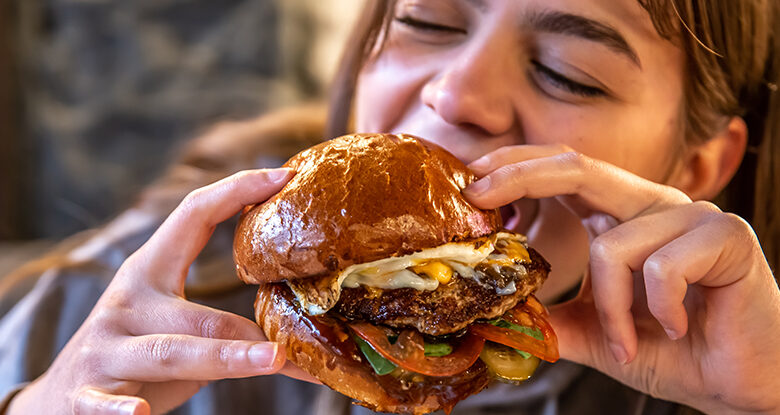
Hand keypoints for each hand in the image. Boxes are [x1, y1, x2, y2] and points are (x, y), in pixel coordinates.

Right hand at [8, 168, 311, 414]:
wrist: (57, 400)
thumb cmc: (135, 352)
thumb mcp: (171, 324)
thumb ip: (221, 325)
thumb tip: (301, 339)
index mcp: (149, 271)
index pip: (193, 215)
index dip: (237, 190)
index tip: (284, 175)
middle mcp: (127, 303)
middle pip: (197, 311)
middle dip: (248, 327)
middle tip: (294, 341)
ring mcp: (105, 348)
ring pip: (170, 351)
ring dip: (224, 357)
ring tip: (270, 360)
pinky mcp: (85, 394)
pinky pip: (104, 402)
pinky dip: (119, 409)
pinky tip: (140, 412)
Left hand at [464, 145, 779, 413]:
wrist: (742, 385)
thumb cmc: (677, 350)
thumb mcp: (599, 333)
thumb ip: (556, 318)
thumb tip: (502, 311)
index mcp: (623, 216)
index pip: (563, 173)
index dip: (515, 168)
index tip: (469, 184)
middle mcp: (654, 204)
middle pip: (577, 167)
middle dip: (519, 176)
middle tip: (476, 196)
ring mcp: (692, 216)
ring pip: (612, 244)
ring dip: (609, 308)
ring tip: (628, 343)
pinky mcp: (726, 237)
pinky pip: (659, 268)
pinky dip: (654, 310)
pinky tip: (676, 327)